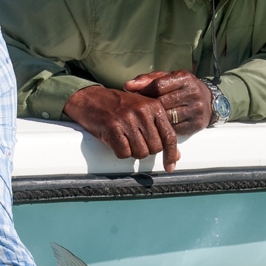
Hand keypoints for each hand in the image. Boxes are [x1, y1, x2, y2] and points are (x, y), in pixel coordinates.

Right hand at [63, 85, 180, 171]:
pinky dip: (120, 152)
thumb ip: (159, 129)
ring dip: (132, 152)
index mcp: (154, 106)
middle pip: (155, 148)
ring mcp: (127, 119)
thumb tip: (176, 154)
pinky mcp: (112, 127)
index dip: (171, 154)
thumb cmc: (117, 106)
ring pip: (140, 152)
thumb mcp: (142, 111)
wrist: (90, 98)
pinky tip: (115, 141)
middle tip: (135, 142)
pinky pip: (124, 153)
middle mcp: (142, 112)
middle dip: (146, 150)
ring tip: (124, 139)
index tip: (170, 167)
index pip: (169, 136)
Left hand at [123, 70, 212, 133]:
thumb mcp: (166, 79)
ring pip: (167, 118)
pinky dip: (164, 129)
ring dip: (155, 120)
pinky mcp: (196, 124)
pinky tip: (159, 126)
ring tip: (149, 119)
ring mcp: (196, 109)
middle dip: (149, 108)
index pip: (158, 86)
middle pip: (162, 103)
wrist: (207, 101)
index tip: (139, 97)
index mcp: (184, 78)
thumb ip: (146, 81)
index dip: (145, 92)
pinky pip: (174, 129)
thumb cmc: (179, 89)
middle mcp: (193, 92)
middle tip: (141, 111)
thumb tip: (127, 86)